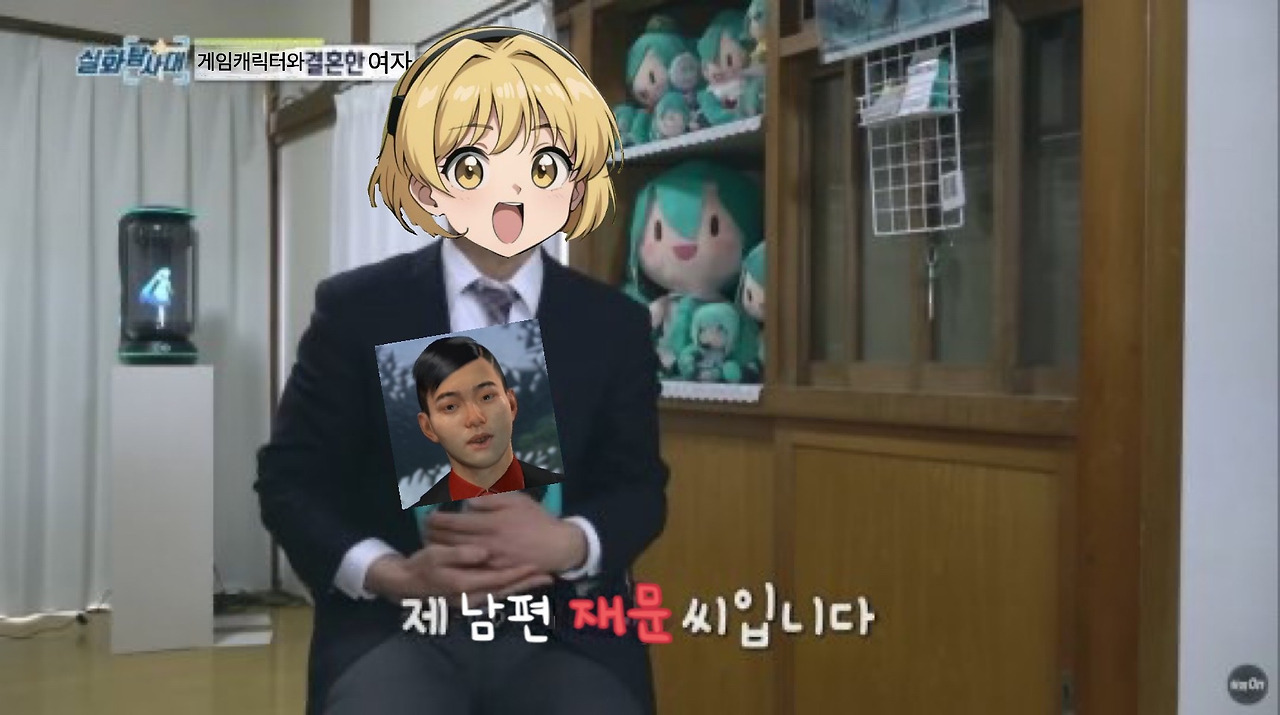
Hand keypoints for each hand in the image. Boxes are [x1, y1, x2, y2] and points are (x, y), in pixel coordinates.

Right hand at [363, 544, 552, 605]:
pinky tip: (522, 583)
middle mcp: (471, 599)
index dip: (518, 572)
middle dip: (528, 584)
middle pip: (506, 591)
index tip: (536, 564)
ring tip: (542, 580)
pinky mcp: (472, 602)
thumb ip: (460, 555)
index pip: (498, 580)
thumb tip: (484, 552)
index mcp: (464, 586)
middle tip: (550, 576)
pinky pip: (496, 596)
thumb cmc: (421, 566)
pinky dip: (511, 589)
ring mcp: (472, 603)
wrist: (406, 586)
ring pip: (503, 596)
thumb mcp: (436, 556)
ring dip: (523, 588)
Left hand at [425, 492, 586, 574]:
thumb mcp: (516, 500)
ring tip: (430, 543)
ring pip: (459, 557)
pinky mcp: (496, 574)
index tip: (429, 516)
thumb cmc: (536, 520)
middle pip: (453, 541)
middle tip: (424, 530)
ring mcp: (491, 562)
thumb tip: (467, 501)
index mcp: (492, 524)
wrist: (557, 546)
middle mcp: (488, 544)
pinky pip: (470, 569)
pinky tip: (448, 559)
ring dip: (441, 549)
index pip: (457, 522)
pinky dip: (456, 563)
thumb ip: (490, 500)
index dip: (440, 519)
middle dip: (435, 534)